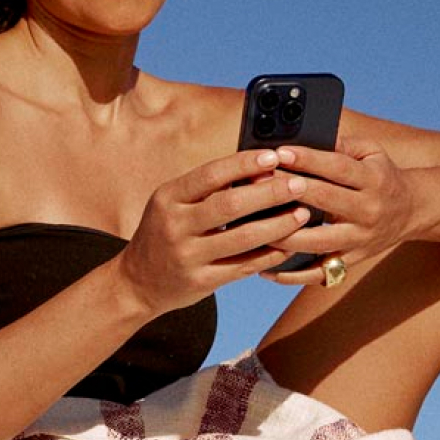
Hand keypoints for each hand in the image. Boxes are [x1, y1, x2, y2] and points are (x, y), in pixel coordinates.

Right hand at [114, 148, 326, 312]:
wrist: (137, 283)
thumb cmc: (164, 234)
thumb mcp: (173, 204)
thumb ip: (208, 190)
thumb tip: (260, 170)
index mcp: (167, 198)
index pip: (211, 174)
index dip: (245, 164)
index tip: (274, 156)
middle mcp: (175, 225)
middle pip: (230, 205)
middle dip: (270, 193)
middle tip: (299, 184)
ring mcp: (187, 256)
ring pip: (242, 238)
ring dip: (278, 225)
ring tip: (302, 214)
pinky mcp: (201, 282)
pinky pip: (244, 266)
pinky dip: (270, 254)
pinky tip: (289, 245)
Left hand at [264, 135, 420, 285]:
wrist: (411, 211)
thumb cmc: (381, 176)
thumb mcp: (372, 152)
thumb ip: (342, 145)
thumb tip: (308, 137)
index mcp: (373, 180)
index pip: (338, 168)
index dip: (308, 159)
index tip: (280, 152)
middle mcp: (368, 211)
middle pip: (325, 201)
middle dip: (289, 191)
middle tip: (257, 183)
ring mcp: (359, 240)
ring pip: (318, 241)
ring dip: (284, 234)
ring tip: (254, 225)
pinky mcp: (351, 262)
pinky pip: (318, 274)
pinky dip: (291, 275)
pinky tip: (265, 270)